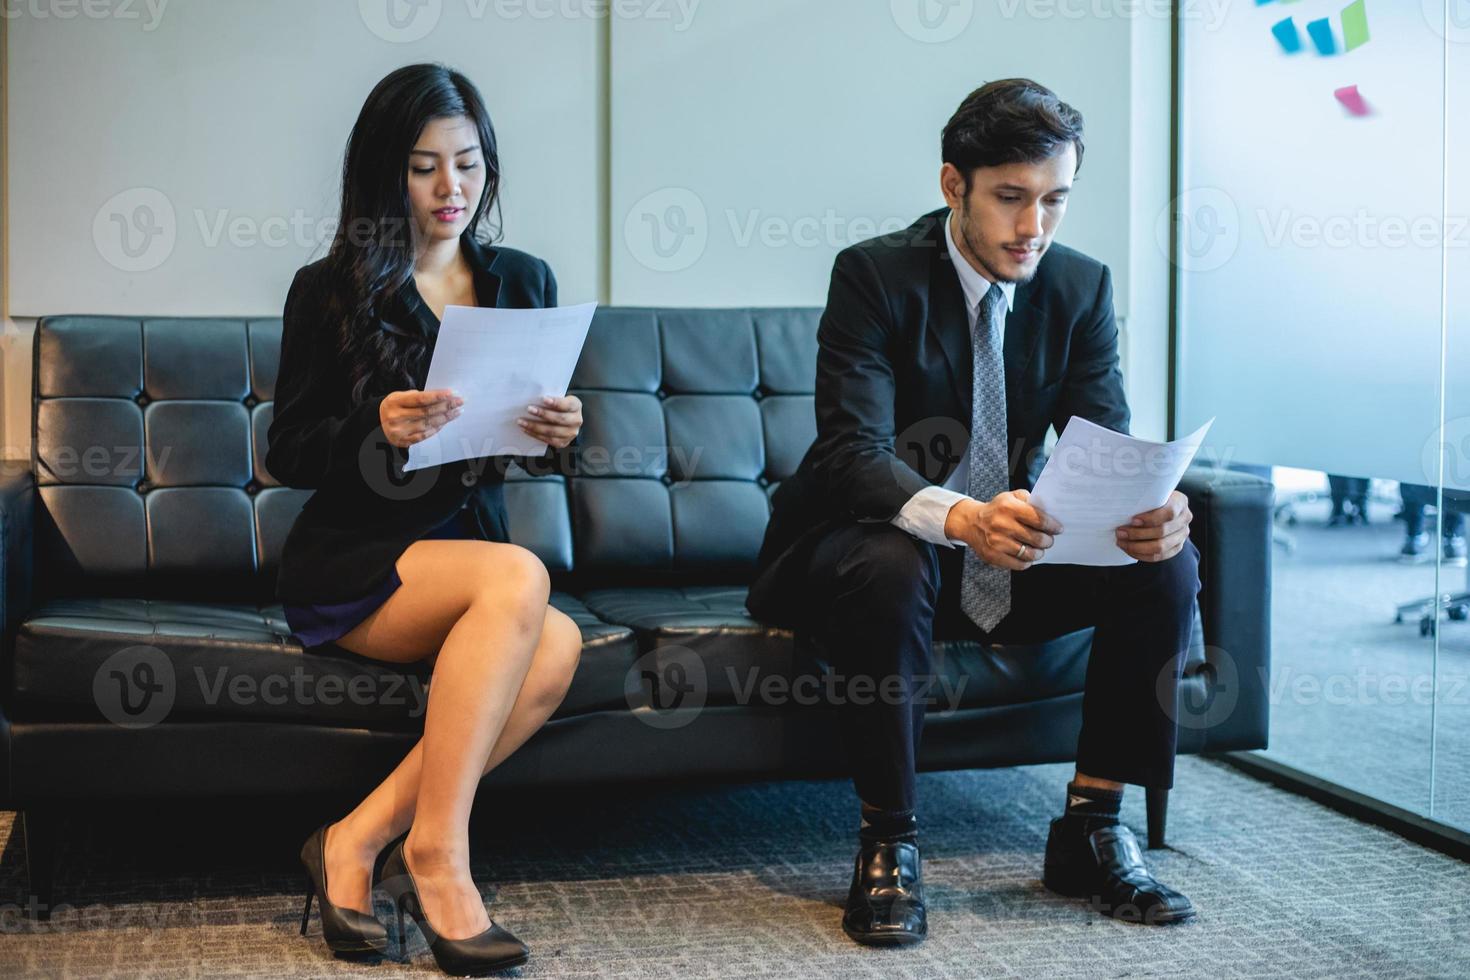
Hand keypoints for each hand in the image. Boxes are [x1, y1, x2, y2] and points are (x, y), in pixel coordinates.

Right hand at [379, 388, 461, 448]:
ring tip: (456, 411)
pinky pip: (424, 435)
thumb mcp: (400, 396)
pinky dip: (436, 428)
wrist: (376, 422)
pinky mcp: (403, 441)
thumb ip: (418, 397)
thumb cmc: (394, 407)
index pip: (420, 399)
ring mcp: (399, 431)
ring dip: (445, 418)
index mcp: (395, 402)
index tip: (452, 393)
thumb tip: (442, 397)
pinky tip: (445, 422)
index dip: (438, 396)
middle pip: (426, 412)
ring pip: (428, 424)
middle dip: (446, 406)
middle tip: (460, 401)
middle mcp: (396, 417)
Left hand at [517, 394, 582, 448]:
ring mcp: (571, 433)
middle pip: (560, 419)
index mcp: (576, 406)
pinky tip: (526, 429)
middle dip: (543, 414)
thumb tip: (533, 397)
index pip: (567, 404)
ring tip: (522, 421)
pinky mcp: (563, 442)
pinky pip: (548, 440)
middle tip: (529, 409)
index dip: (556, 402)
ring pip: (552, 431)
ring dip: (535, 426)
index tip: (543, 399)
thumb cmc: (559, 407)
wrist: (566, 420)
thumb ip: (551, 399)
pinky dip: (535, 434)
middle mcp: (576, 420)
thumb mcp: (559, 399)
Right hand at [944, 489, 1062, 570]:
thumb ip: (1029, 500)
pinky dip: (1026, 562)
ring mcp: (997, 542)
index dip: (1052, 526)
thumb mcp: (1010, 496)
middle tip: (1048, 540)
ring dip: (1038, 552)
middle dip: (1047, 540)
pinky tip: (1025, 556)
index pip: (1039, 519)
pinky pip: (1019, 564)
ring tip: (1038, 549)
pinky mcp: (994, 556)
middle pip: (1037, 538)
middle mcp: (1002, 524)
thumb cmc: (995, 510)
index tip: (1057, 529)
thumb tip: (1048, 511)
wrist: (971, 523)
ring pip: (1029, 553)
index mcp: (1008, 507)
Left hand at [1116, 490, 1191, 561]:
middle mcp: (1185, 518)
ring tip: (1121, 542)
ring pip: (1160, 547)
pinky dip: (1141, 555)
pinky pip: (1159, 556)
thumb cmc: (1152, 498)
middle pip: (1162, 532)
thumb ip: (1142, 498)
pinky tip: (1129, 550)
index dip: (1151, 518)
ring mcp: (1182, 535)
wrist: (1162, 507)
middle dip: (1137, 534)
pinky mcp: (1177, 547)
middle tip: (1119, 532)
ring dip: (1137, 546)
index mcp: (1180, 502)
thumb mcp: (1150, 493)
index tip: (1132, 520)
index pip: (1169, 512)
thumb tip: (1120, 504)